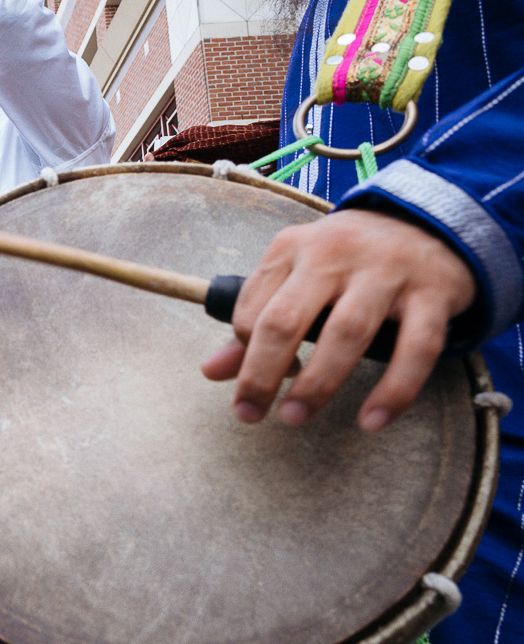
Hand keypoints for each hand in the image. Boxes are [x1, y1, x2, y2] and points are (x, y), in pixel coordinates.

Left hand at [201, 209, 475, 431]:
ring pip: (347, 333)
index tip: (257, 380)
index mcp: (291, 248)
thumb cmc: (345, 260)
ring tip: (296, 417)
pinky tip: (372, 421)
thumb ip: (255, 320)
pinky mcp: (433, 293)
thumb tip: (211, 371)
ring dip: (317, 384)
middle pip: (286, 320)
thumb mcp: (295, 276)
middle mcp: (334, 254)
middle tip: (250, 414)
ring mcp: (386, 271)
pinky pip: (416, 348)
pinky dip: (394, 390)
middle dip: (261, 374)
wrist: (428, 222)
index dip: (246, 353)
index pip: (251, 310)